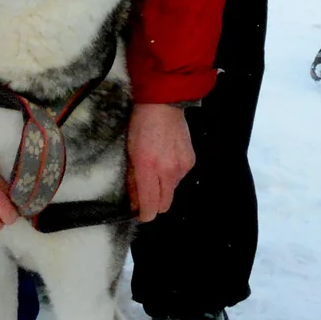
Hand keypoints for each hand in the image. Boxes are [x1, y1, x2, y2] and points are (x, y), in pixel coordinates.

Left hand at [127, 103, 195, 221]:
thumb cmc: (141, 125)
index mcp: (148, 169)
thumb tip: (135, 203)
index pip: (150, 207)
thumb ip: (133, 181)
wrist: (163, 104)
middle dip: (154, 204)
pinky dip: (172, 175)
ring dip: (163, 187)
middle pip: (165, 205)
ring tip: (156, 168)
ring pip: (172, 191)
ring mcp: (182, 167)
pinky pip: (180, 178)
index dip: (144, 214)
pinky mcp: (190, 161)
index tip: (139, 213)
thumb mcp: (130, 153)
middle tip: (145, 193)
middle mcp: (168, 171)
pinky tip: (166, 159)